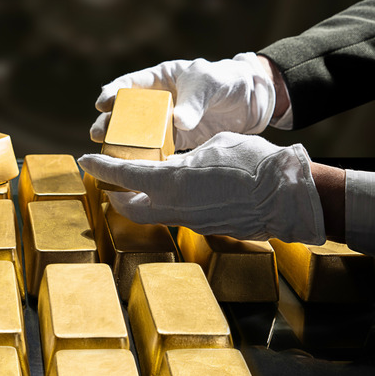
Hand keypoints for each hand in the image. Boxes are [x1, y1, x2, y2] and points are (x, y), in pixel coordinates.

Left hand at [78, 132, 324, 243]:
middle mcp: (174, 207)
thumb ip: (183, 158)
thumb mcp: (211, 147)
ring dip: (142, 202)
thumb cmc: (252, 162)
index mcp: (171, 182)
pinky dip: (167, 205)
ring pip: (153, 215)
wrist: (288, 195)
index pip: (123, 177)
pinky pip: (176, 217)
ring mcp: (190, 222)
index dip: (101, 168)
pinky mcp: (205, 228)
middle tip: (109, 182)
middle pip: (130, 208)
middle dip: (115, 195)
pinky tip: (175, 192)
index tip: (86, 160)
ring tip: (139, 186)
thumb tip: (173, 164)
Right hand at [90, 52, 275, 149]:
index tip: (102, 103)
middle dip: (108, 123)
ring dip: (120, 144)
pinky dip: (144, 158)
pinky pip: (154, 151)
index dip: (112, 93)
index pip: (128, 85)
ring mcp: (163, 124)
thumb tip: (179, 122)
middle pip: (124, 113)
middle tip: (98, 134)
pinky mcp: (174, 143)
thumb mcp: (209, 84)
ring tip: (108, 153)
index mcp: (159, 80)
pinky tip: (134, 167)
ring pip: (135, 134)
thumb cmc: (226, 81)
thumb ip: (194, 102)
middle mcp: (155, 102)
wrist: (251, 101)